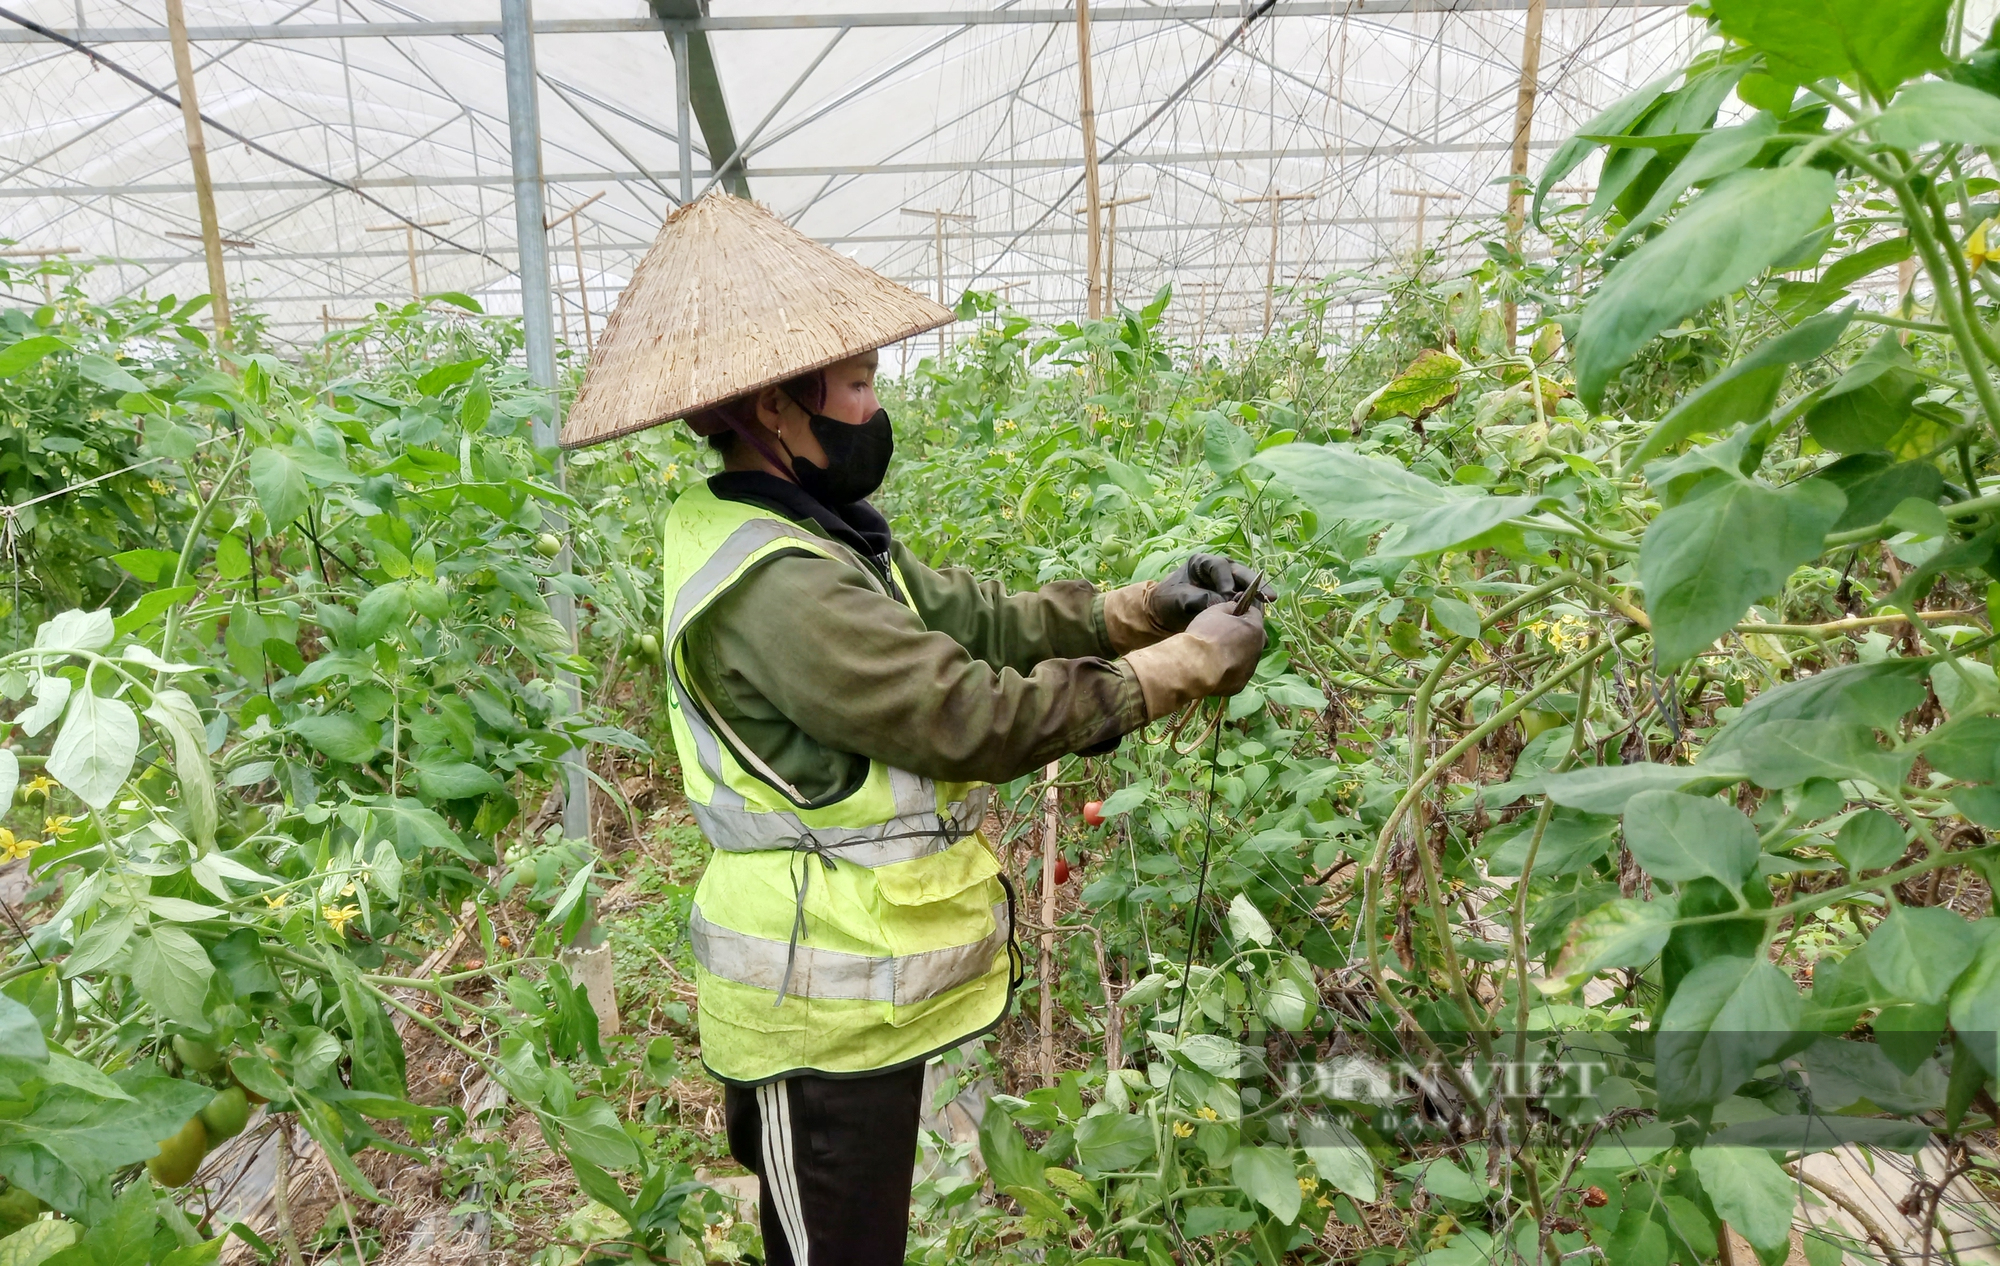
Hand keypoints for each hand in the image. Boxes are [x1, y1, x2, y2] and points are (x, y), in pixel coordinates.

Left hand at [1150, 553, 1275, 629]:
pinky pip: (1245, 599)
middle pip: (1240, 573)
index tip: (1230, 596)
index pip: (1219, 566)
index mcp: (1202, 563)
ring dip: (1257, 595)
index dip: (1227, 580)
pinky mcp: (1232, 597)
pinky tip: (1261, 615)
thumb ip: (1198, 598)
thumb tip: (1223, 603)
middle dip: (1255, 584)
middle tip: (1268, 596)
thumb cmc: (1168, 601)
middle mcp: (1218, 569)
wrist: (1163, 615)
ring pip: (1247, 585)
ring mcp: (1227, 582)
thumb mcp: (1178, 598)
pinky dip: (1253, 606)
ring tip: (1268, 604)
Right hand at [1184, 604, 1265, 695]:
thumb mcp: (1215, 611)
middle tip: (1224, 635)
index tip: (1229, 616)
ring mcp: (1250, 669)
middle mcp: (1258, 649)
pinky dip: (1229, 670)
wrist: (1194, 666)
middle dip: (1244, 634)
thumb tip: (1235, 608)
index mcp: (1254, 629)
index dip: (1241, 613)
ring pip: (1247, 657)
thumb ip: (1229, 608)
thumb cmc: (1204, 635)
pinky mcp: (1240, 685)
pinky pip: (1237, 674)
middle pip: (1254, 637)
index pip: (1254, 614)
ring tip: (1215, 654)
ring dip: (1236, 654)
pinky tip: (1213, 668)